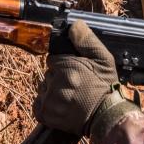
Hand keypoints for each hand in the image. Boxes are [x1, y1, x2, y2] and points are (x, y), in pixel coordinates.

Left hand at [32, 21, 118, 135]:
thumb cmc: (105, 88)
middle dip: (59, 78)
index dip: (64, 64)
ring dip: (53, 91)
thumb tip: (74, 25)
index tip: (76, 72)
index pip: (53, 59)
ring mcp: (49, 100)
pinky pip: (38, 103)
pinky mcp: (45, 114)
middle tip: (77, 86)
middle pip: (48, 74)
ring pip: (43, 88)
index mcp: (68, 68)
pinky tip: (62, 106)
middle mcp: (56, 84)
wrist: (105, 118)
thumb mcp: (103, 60)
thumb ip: (87, 40)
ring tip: (71, 98)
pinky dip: (47, 105)